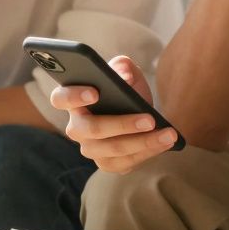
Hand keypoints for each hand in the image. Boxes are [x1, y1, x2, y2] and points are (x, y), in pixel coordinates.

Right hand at [49, 56, 179, 173]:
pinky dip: (149, 152)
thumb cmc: (125, 89)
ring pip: (113, 149)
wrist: (139, 111)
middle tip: (149, 119)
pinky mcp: (108, 164)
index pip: (60, 98)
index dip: (73, 96)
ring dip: (143, 142)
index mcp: (73, 100)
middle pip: (91, 129)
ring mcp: (91, 149)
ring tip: (168, 133)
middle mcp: (77, 128)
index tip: (95, 92)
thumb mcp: (126, 72)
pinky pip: (127, 162)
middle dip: (121, 125)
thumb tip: (124, 76)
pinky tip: (166, 142)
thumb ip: (123, 66)